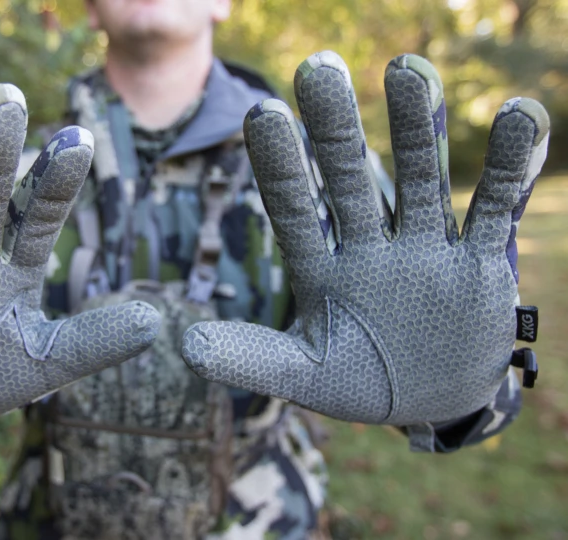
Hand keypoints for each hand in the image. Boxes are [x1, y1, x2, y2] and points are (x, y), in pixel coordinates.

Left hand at [182, 52, 547, 424]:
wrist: (432, 402)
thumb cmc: (359, 383)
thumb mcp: (302, 375)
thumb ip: (249, 358)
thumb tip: (183, 345)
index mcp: (321, 270)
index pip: (294, 210)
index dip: (280, 166)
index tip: (262, 115)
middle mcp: (370, 248)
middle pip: (349, 179)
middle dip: (336, 129)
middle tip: (318, 68)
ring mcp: (425, 250)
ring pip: (421, 179)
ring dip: (417, 129)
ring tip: (407, 70)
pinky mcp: (479, 263)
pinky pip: (496, 208)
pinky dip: (510, 169)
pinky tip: (518, 118)